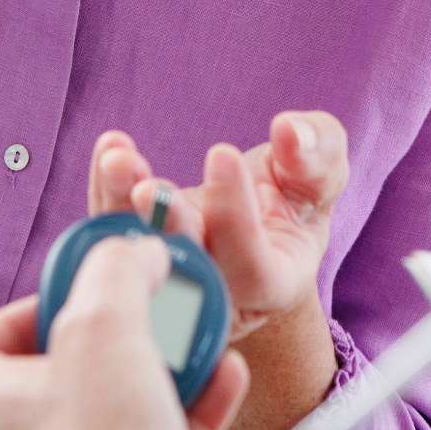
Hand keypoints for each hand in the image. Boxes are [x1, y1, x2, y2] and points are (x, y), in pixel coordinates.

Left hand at [0, 238, 249, 429]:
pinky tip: (227, 379)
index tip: (64, 300)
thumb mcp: (103, 325)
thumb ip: (116, 270)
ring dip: (154, 370)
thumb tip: (135, 251)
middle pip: (47, 376)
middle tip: (144, 316)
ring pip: (106, 412)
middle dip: (105, 338)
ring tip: (196, 341)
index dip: (6, 315)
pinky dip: (188, 413)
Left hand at [88, 112, 348, 340]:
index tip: (222, 153)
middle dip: (168, 229)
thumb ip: (317, 153)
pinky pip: (114, 236)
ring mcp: (174, 283)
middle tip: (150, 189)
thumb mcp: (322, 169)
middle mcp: (221, 297)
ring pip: (140, 258)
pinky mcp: (138, 262)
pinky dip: (108, 193)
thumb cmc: (298, 189)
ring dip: (122, 210)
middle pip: (189, 276)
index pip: (254, 268)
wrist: (263, 208)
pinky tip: (110, 150)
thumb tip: (289, 132)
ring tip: (117, 161)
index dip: (236, 216)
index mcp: (276, 284)